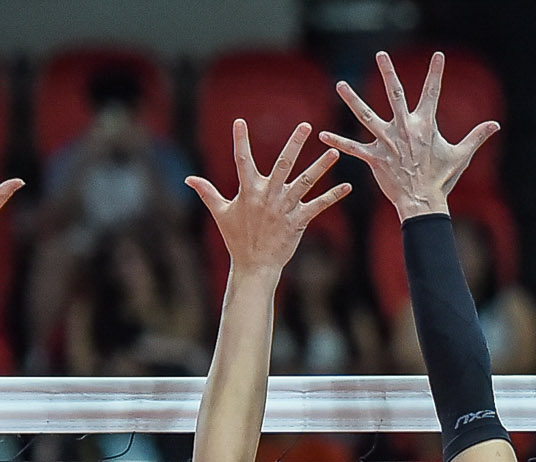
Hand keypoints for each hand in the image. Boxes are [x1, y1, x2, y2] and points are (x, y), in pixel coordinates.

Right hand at [188, 121, 349, 278]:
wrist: (254, 265)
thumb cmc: (236, 238)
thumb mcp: (220, 213)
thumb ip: (207, 192)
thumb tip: (188, 179)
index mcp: (249, 191)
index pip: (242, 161)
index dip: (240, 141)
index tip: (239, 122)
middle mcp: (268, 196)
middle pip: (283, 164)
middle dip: (294, 144)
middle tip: (306, 126)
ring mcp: (284, 208)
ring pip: (305, 183)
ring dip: (321, 167)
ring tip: (335, 153)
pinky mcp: (298, 221)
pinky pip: (318, 206)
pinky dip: (333, 196)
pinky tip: (347, 186)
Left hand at [323, 52, 499, 220]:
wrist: (424, 203)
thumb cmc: (442, 179)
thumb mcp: (461, 156)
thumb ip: (476, 137)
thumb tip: (496, 125)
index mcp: (425, 126)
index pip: (432, 93)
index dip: (436, 74)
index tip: (438, 55)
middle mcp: (405, 129)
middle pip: (395, 94)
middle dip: (389, 73)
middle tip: (382, 54)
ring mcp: (388, 142)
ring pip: (366, 116)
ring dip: (352, 100)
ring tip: (340, 84)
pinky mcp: (375, 158)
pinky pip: (354, 148)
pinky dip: (338, 141)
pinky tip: (322, 133)